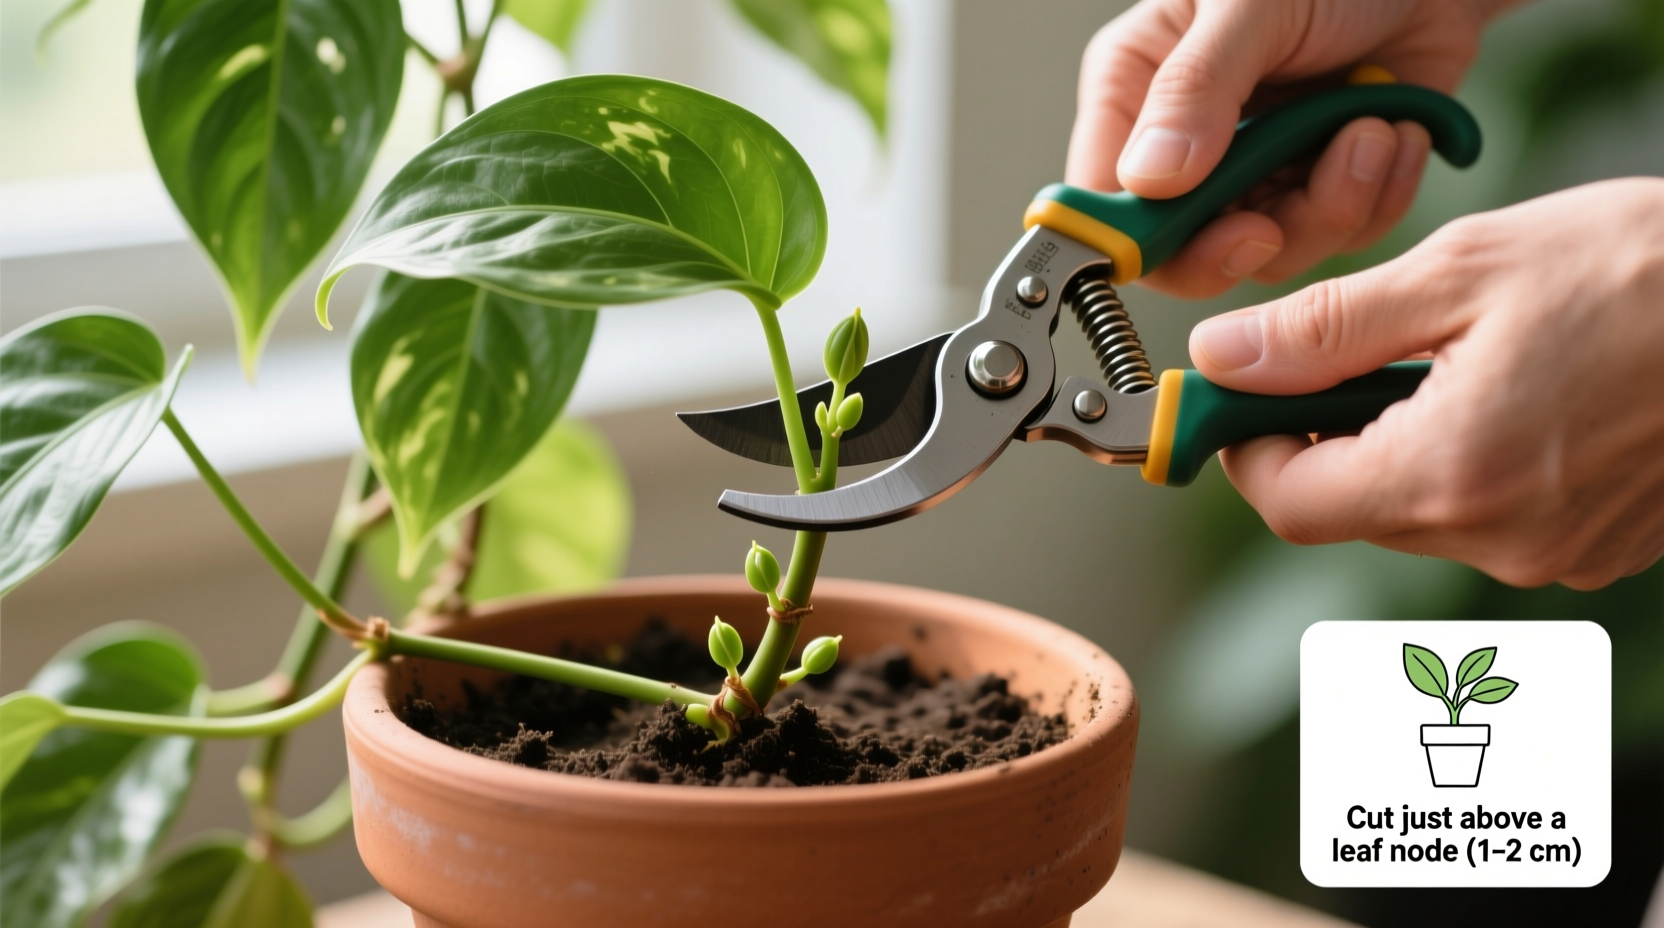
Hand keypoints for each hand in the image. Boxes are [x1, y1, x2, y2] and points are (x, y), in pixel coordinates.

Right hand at [1066, 0, 1513, 296]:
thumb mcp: (1252, 4)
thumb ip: (1196, 86)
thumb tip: (1149, 177)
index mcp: (1136, 88)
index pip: (1107, 200)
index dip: (1141, 241)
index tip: (1197, 243)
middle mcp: (1186, 139)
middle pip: (1186, 247)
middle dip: (1250, 239)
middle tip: (1280, 222)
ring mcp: (1256, 166)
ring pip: (1270, 250)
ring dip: (1332, 206)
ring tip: (1372, 133)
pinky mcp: (1321, 180)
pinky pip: (1338, 233)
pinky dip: (1378, 195)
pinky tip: (1397, 134)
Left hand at [1187, 178, 1663, 588]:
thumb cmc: (1642, 270)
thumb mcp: (1461, 272)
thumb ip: (1324, 329)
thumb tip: (1221, 359)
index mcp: (1451, 474)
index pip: (1289, 504)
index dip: (1250, 448)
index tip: (1245, 394)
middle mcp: (1500, 541)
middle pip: (1350, 510)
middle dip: (1329, 436)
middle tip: (1355, 353)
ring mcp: (1556, 556)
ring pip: (1418, 514)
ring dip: (1404, 445)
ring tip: (1463, 361)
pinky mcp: (1597, 552)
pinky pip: (1489, 519)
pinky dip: (1474, 463)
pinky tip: (1520, 396)